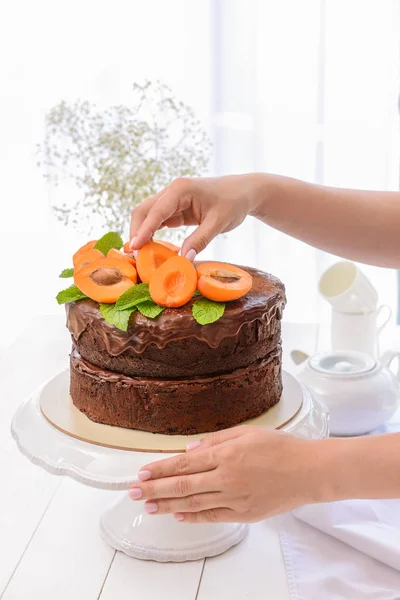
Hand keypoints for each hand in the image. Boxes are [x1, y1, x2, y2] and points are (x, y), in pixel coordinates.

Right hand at [129, 174, 263, 259]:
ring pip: (147, 215)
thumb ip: (200, 240)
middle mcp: (172, 191)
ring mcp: (171, 199)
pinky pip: (157, 220)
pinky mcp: (175, 208)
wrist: (243, 192)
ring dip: (141, 233)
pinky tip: (149, 248)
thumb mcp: (219, 223)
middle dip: (137, 231)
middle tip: (135, 256)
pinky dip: (151, 233)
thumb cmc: (233, 203)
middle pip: (144, 211)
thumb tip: (184, 259)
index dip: (144, 230)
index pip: (156, 211)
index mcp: (181, 189)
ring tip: (139, 255)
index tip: (134, 247)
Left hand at [129, 425, 325, 522]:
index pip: (184, 464)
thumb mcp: (247, 433)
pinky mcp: (245, 514)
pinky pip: (213, 517)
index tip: (142, 473)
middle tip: (133, 492)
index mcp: (226, 454)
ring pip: (193, 504)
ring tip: (148, 506)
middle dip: (154, 488)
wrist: (309, 471)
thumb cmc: (280, 447)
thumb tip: (190, 450)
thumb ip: (216, 440)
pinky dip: (193, 517)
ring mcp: (235, 498)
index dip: (160, 469)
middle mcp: (226, 478)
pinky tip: (178, 515)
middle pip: (182, 486)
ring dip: (168, 505)